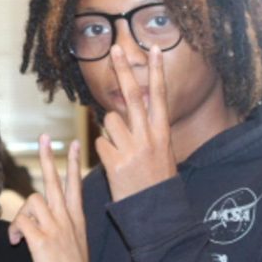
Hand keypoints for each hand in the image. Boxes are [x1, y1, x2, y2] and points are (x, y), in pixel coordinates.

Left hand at [9, 136, 92, 261]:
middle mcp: (67, 220)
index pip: (75, 185)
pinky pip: (21, 221)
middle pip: (55, 181)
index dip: (74, 163)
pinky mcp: (41, 241)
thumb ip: (59, 228)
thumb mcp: (74, 245)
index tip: (74, 144)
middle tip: (44, 137)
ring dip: (20, 214)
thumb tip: (35, 219)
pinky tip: (16, 242)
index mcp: (77, 220)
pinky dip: (14, 229)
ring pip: (32, 200)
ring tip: (19, 235)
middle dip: (48, 157)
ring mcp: (55, 229)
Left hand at [95, 45, 177, 201]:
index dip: (156, 71)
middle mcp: (148, 137)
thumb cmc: (157, 181)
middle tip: (114, 49)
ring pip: (109, 121)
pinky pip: (100, 144)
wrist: (155, 213)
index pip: (159, 95)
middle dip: (122, 70)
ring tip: (120, 151)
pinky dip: (103, 152)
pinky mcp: (115, 162)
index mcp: (162, 133)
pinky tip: (114, 165)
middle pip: (132, 95)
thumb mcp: (162, 152)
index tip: (153, 48)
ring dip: (109, 132)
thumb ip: (146, 129)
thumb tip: (126, 108)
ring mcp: (132, 149)